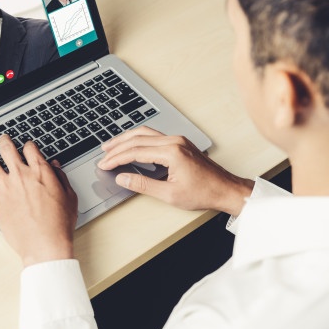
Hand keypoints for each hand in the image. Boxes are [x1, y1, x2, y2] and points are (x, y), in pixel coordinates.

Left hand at [0, 135, 77, 266]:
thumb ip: (61, 178)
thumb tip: (55, 168)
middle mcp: (21, 175)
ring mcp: (7, 188)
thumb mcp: (69, 197)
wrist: (44, 244)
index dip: (29, 145)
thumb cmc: (59, 223)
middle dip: (4, 141)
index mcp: (41, 172)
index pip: (31, 149)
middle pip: (8, 150)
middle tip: (2, 138)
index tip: (28, 146)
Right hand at [97, 127, 252, 215]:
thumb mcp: (169, 195)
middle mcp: (174, 141)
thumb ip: (142, 185)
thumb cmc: (203, 192)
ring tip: (111, 146)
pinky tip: (132, 144)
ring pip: (145, 134)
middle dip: (117, 147)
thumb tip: (123, 178)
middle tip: (103, 155)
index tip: (104, 165)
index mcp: (171, 152)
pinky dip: (139, 139)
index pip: (135, 151)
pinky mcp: (180, 143)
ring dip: (127, 139)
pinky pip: (154, 136)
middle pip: (138, 138)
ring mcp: (178, 140)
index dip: (116, 159)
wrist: (225, 189)